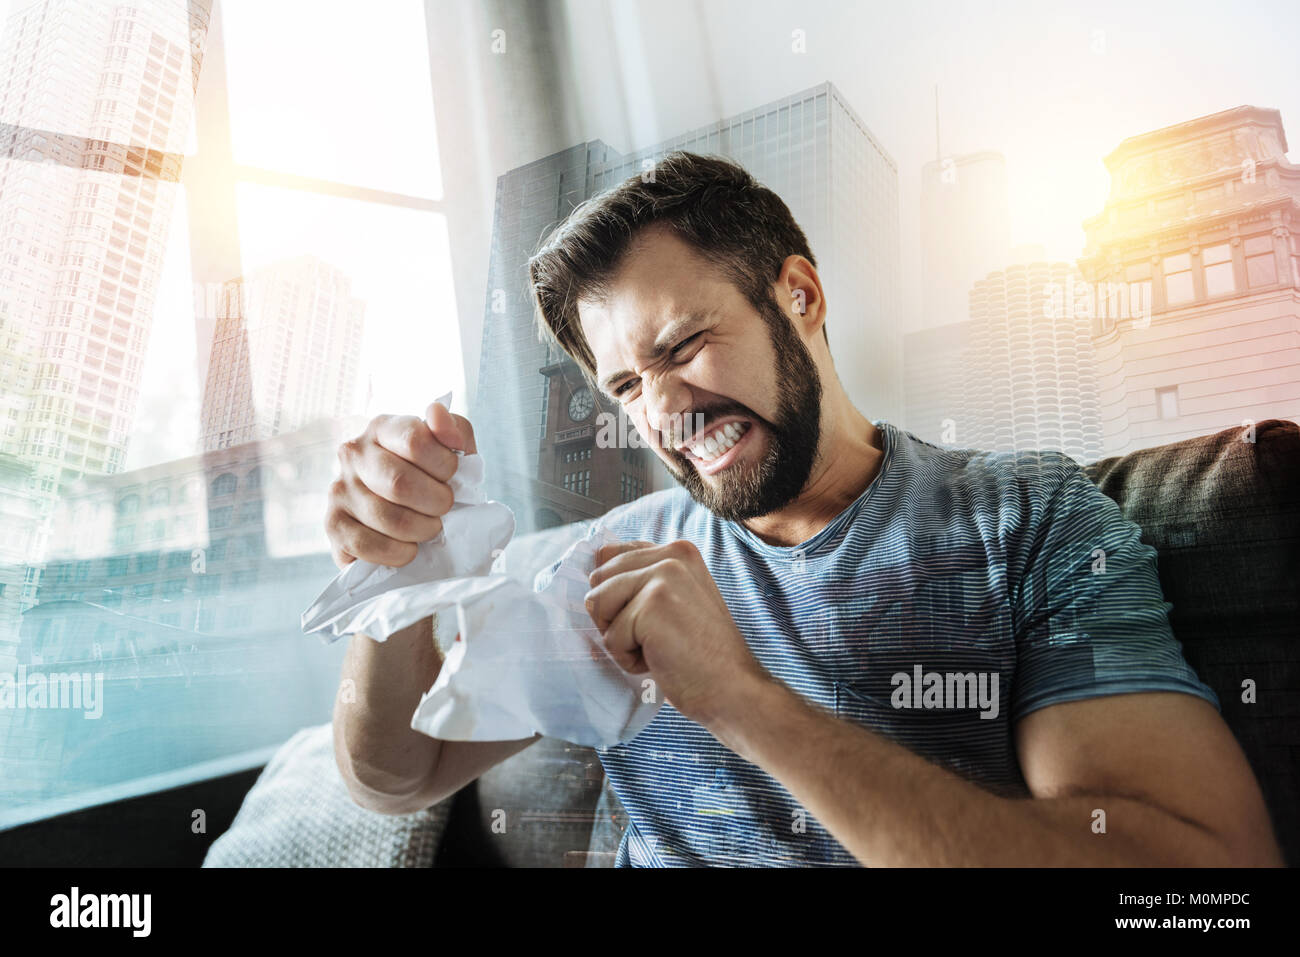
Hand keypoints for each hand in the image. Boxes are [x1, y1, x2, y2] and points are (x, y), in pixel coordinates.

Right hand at [325, 400, 476, 569]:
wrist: (410, 519)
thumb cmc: (434, 480)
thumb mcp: (454, 451)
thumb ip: (455, 429)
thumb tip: (437, 415)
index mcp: (383, 427)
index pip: (415, 440)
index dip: (445, 466)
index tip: (452, 477)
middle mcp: (353, 453)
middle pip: (400, 483)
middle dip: (435, 502)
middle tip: (444, 508)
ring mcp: (338, 489)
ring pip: (388, 518)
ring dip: (422, 530)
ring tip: (429, 528)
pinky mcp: (332, 525)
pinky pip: (366, 545)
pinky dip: (398, 552)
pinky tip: (408, 548)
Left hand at [584, 539, 771, 727]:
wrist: (733, 689)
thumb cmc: (700, 655)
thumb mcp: (677, 600)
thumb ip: (644, 581)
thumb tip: (591, 578)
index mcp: (677, 550)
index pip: (611, 554)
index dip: (613, 592)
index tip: (642, 617)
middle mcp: (671, 555)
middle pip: (598, 579)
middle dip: (614, 616)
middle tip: (655, 636)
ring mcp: (663, 576)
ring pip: (597, 604)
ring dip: (619, 637)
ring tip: (657, 647)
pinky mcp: (653, 605)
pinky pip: (609, 637)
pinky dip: (628, 659)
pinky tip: (661, 661)